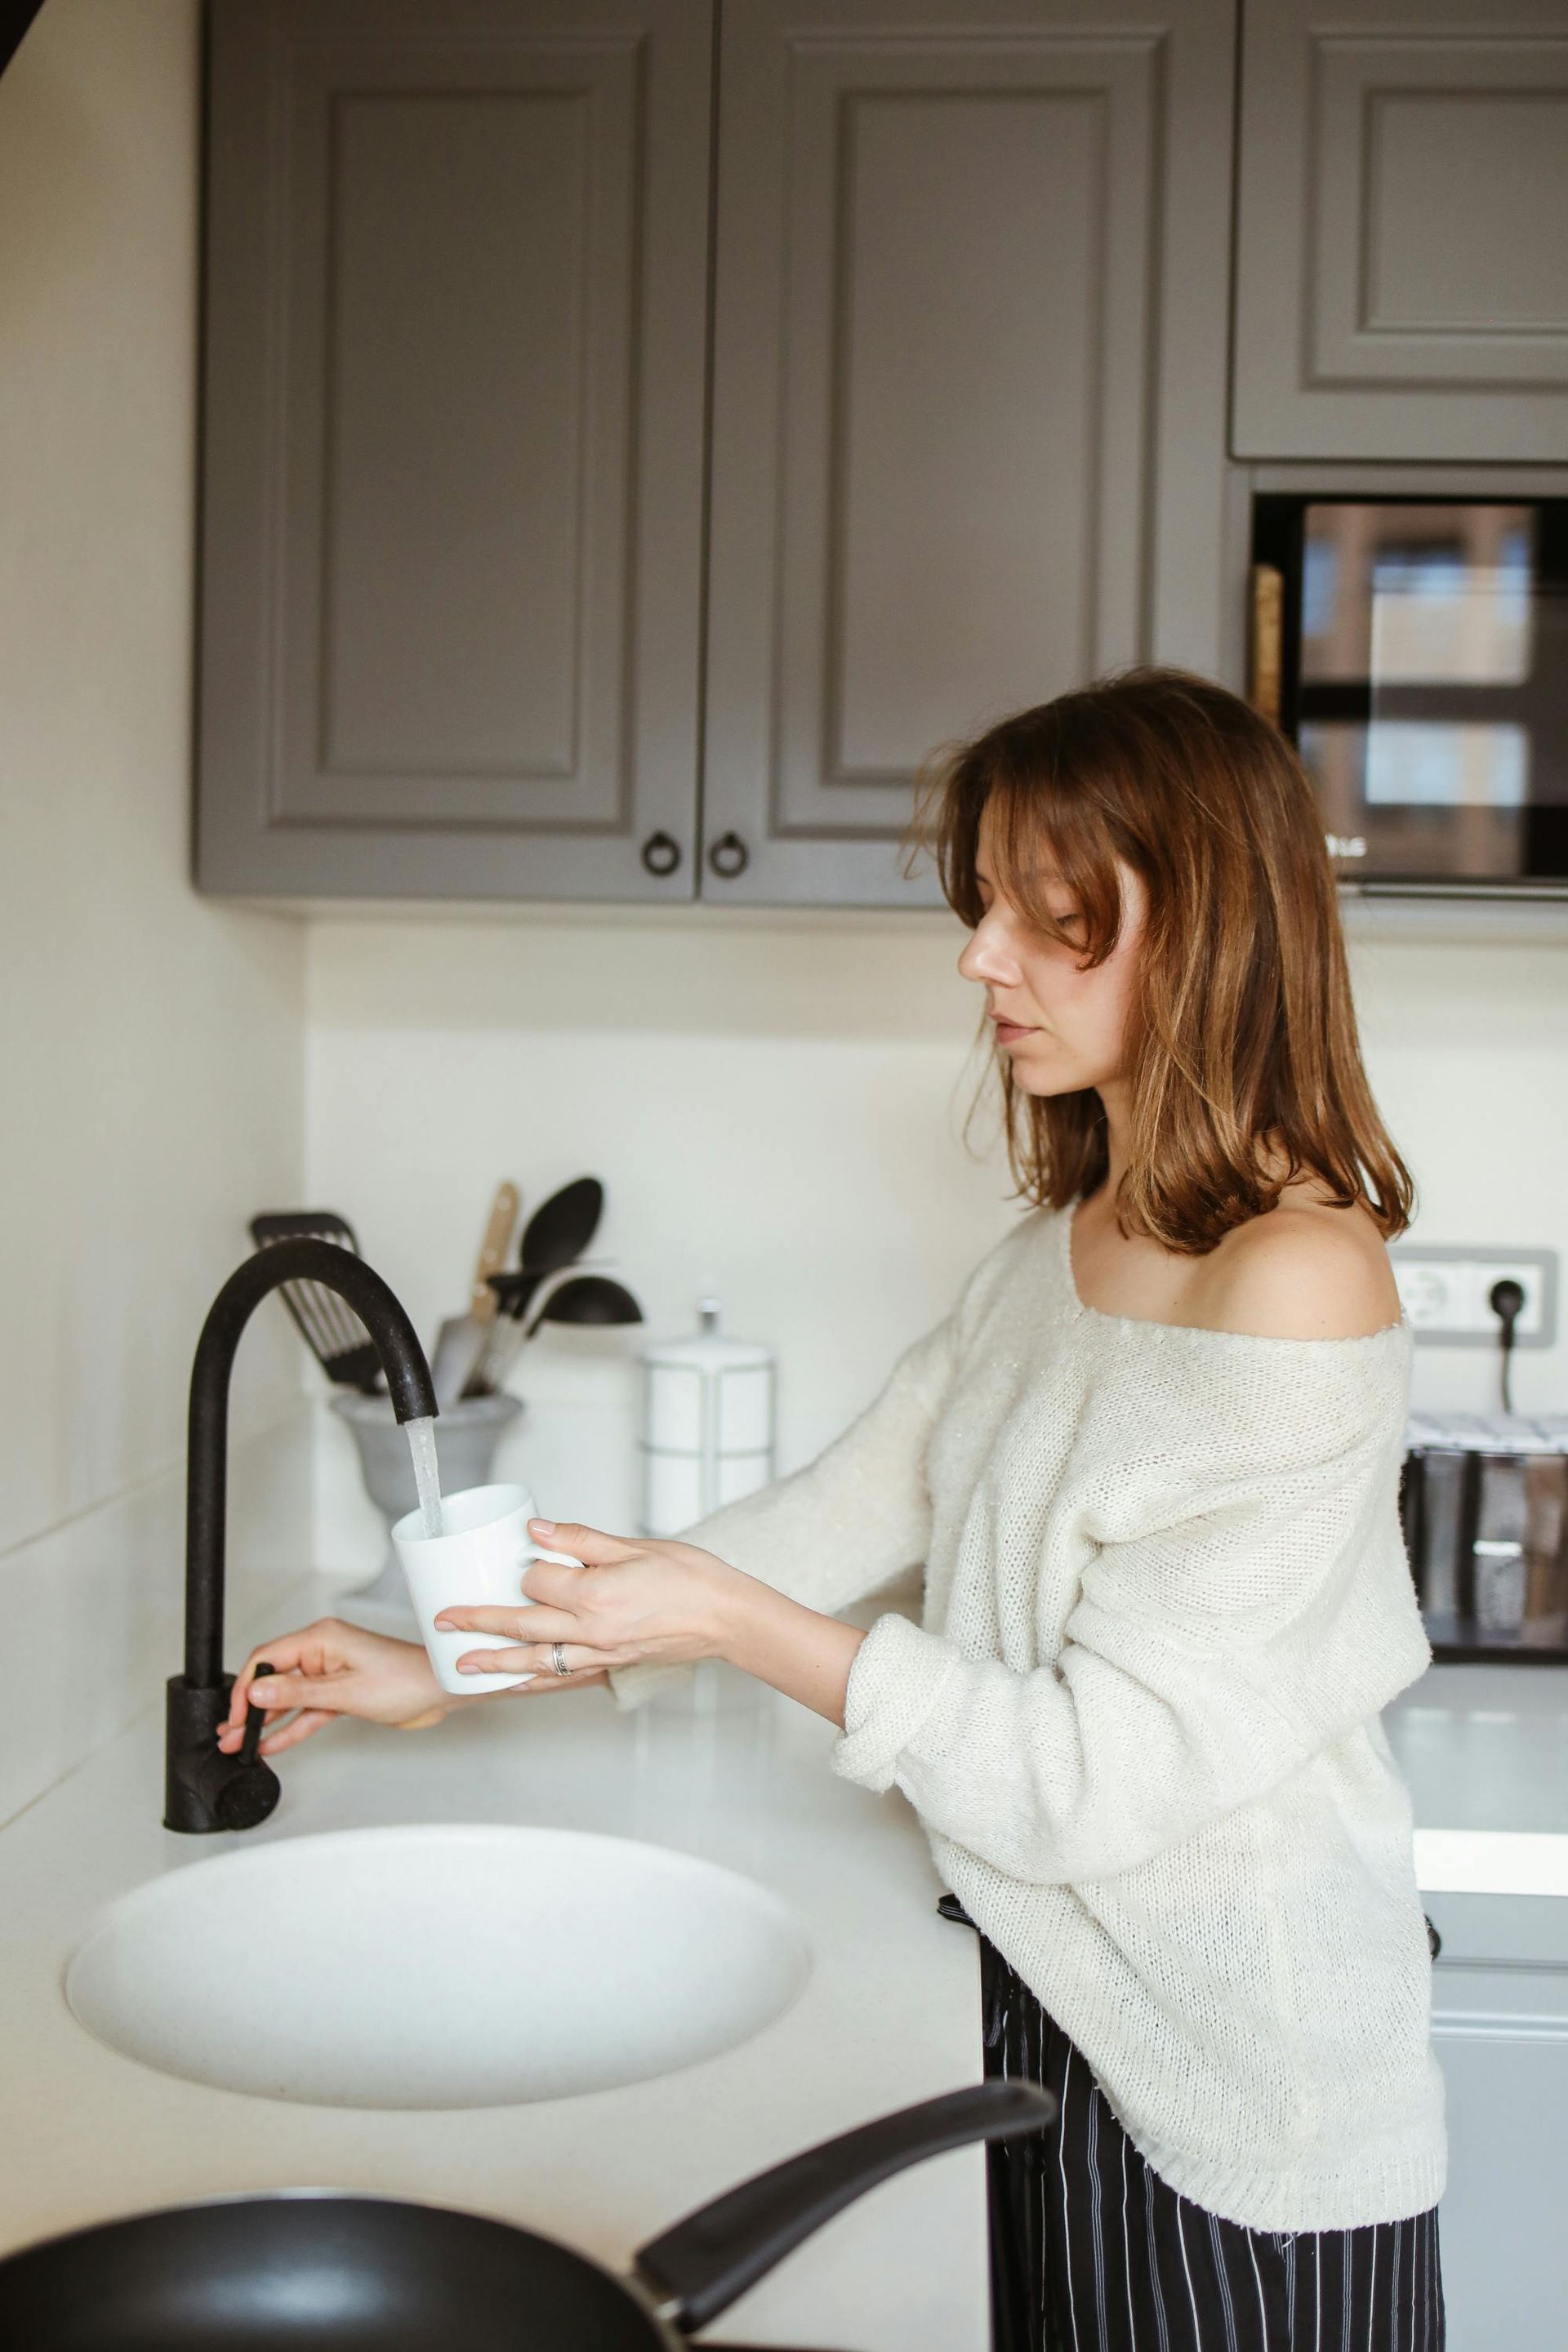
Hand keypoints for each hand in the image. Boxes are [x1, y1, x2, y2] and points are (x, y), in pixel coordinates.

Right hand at [215, 1619, 459, 1757]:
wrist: (439, 1692)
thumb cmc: (405, 1680)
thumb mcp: (345, 1691)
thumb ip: (298, 1694)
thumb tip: (258, 1692)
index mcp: (322, 1638)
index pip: (268, 1659)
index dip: (247, 1687)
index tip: (236, 1714)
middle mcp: (323, 1652)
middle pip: (274, 1679)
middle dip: (250, 1707)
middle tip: (231, 1733)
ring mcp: (331, 1674)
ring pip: (288, 1699)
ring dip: (266, 1721)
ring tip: (240, 1743)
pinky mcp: (341, 1694)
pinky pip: (307, 1711)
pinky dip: (291, 1728)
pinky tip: (272, 1744)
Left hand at [434, 1519, 741, 1682]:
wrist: (725, 1616)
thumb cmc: (689, 1577)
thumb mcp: (634, 1545)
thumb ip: (579, 1539)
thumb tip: (535, 1530)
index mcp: (596, 1594)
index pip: (538, 1581)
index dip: (526, 1566)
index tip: (525, 1556)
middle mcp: (592, 1629)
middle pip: (522, 1626)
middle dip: (478, 1622)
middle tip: (443, 1619)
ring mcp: (600, 1653)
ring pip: (535, 1661)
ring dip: (495, 1662)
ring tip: (461, 1663)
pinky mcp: (610, 1665)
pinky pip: (562, 1679)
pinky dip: (533, 1682)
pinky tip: (512, 1683)